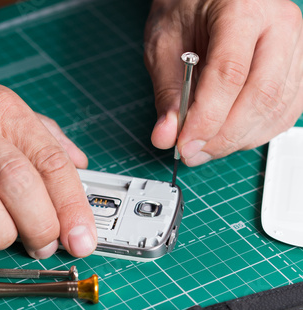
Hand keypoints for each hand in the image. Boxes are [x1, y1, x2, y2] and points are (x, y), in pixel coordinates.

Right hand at [0, 52, 96, 258]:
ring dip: (1, 236)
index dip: (73, 207)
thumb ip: (40, 134)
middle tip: (44, 245)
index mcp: (2, 110)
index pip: (52, 162)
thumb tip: (79, 163)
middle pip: (20, 186)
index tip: (83, 239)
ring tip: (4, 237)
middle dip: (41, 227)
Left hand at [144, 0, 302, 165]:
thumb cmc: (187, 9)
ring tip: (203, 147)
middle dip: (223, 136)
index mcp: (242, 10)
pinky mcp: (296, 69)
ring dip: (237, 140)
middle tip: (191, 152)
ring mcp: (295, 48)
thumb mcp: (163, 43)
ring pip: (276, 109)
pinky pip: (284, 113)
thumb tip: (166, 135)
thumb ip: (167, 91)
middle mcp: (280, 26)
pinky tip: (227, 137)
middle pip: (261, 96)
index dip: (206, 117)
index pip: (230, 73)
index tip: (183, 143)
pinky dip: (254, 134)